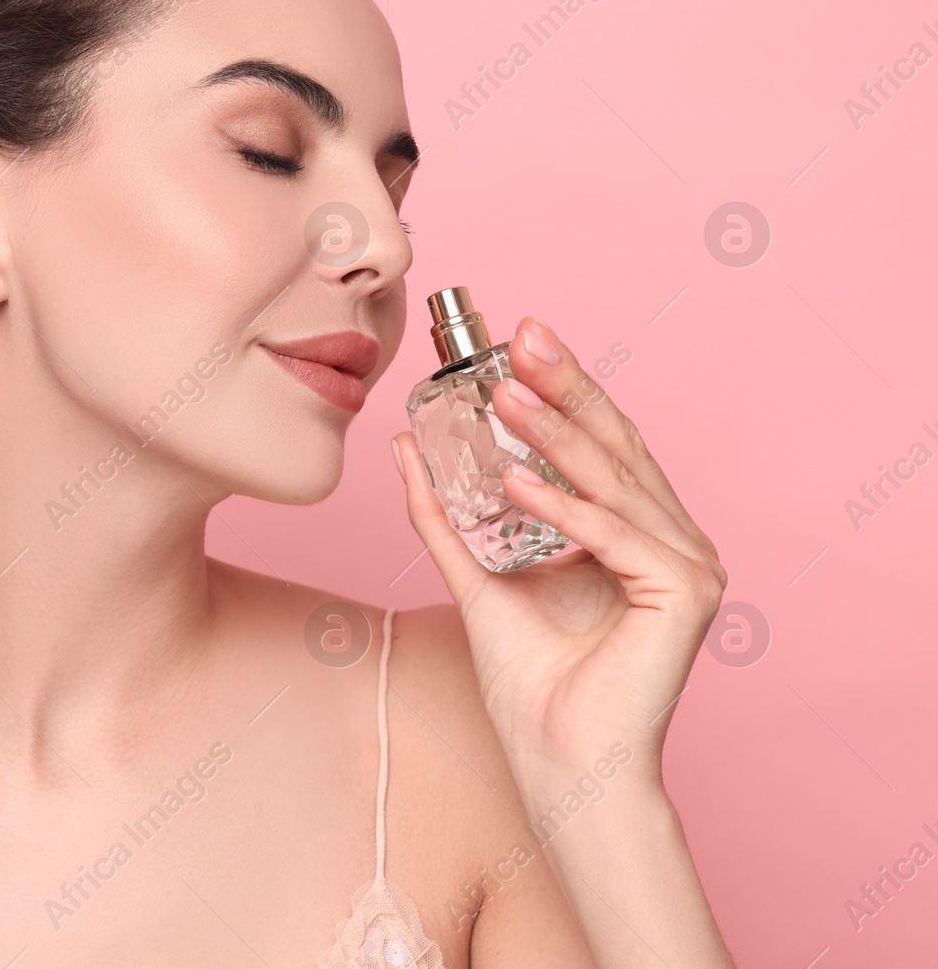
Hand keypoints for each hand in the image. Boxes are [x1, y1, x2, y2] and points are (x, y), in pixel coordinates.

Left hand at [390, 315, 727, 792]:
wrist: (558, 759)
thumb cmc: (529, 682)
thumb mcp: (475, 574)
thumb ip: (445, 514)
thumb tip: (407, 446)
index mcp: (634, 528)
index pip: (597, 442)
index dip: (562, 387)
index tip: (520, 337)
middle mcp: (670, 537)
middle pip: (613, 445)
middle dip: (566, 385)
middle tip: (525, 334)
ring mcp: (686, 563)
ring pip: (611, 482)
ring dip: (556, 435)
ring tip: (505, 393)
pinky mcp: (685, 592)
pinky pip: (614, 535)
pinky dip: (565, 508)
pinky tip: (516, 481)